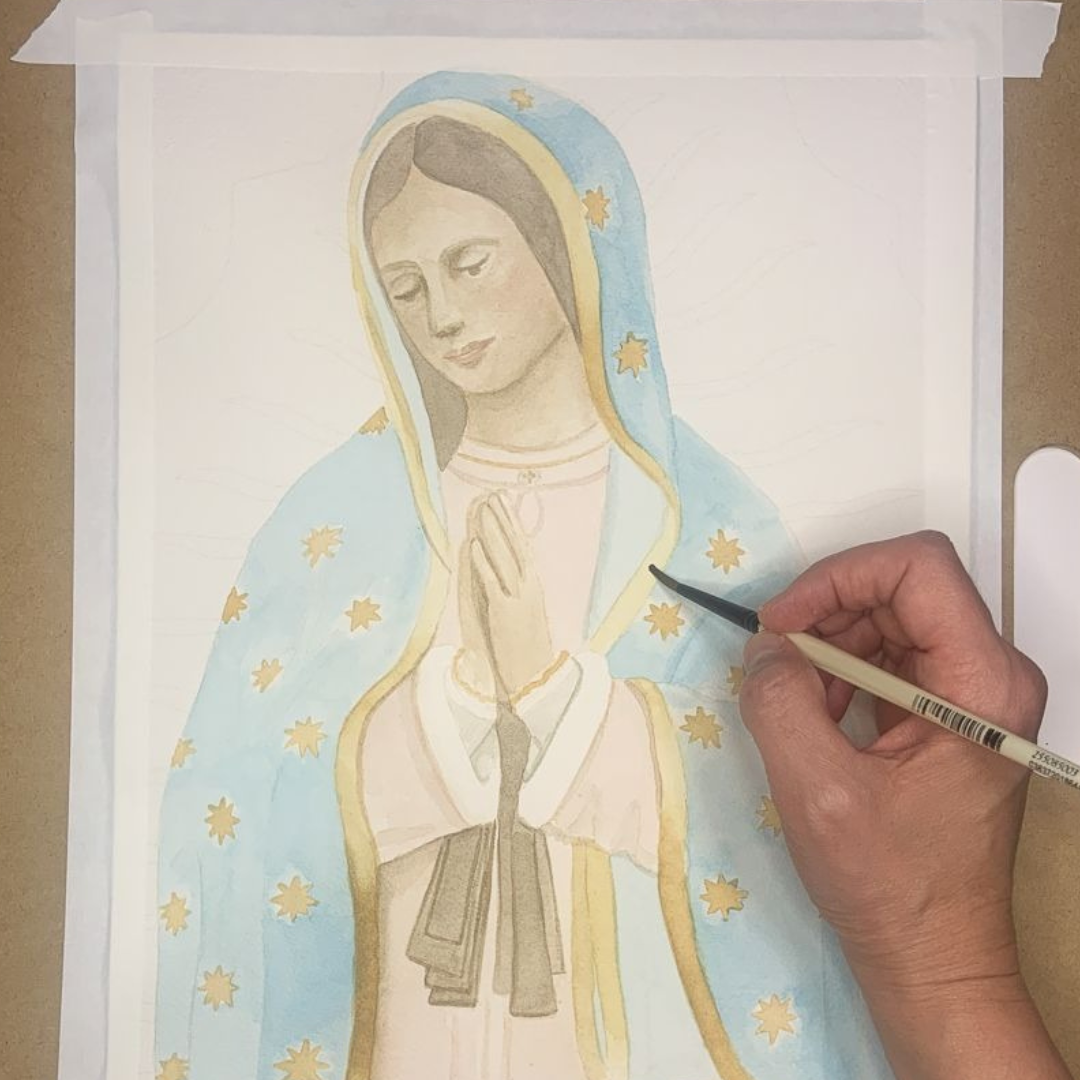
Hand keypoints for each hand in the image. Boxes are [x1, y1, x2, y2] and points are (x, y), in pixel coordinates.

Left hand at [465, 492, 554, 697]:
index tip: (505, 503)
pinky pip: (492, 582)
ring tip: (484, 510)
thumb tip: (506, 569)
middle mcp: (530, 588)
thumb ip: (517, 591)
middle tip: (493, 495)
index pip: (523, 548)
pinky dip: (483, 563)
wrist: (536, 679)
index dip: (513, 524)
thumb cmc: (529, 649)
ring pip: (504, 558)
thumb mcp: (526, 614)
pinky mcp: (505, 613)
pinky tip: (474, 545)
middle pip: (515, 546)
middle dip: (504, 519)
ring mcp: (518, 599)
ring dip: (493, 532)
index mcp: (535, 587)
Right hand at [739, 532, 1067, 1079]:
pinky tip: (815, 720)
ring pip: (888, 621)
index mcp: (983, 683)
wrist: (933, 958)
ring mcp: (973, 694)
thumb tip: (764, 647)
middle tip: (773, 663)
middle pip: (900, 590)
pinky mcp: (949, 714)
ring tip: (793, 704)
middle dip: (826, 615)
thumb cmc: (889, 884)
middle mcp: (991, 675)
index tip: (781, 625)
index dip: (838, 577)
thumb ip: (778, 701)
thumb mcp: (817, 790)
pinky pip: (888, 660)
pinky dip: (839, 676)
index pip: (916, 567)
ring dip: (828, 649)